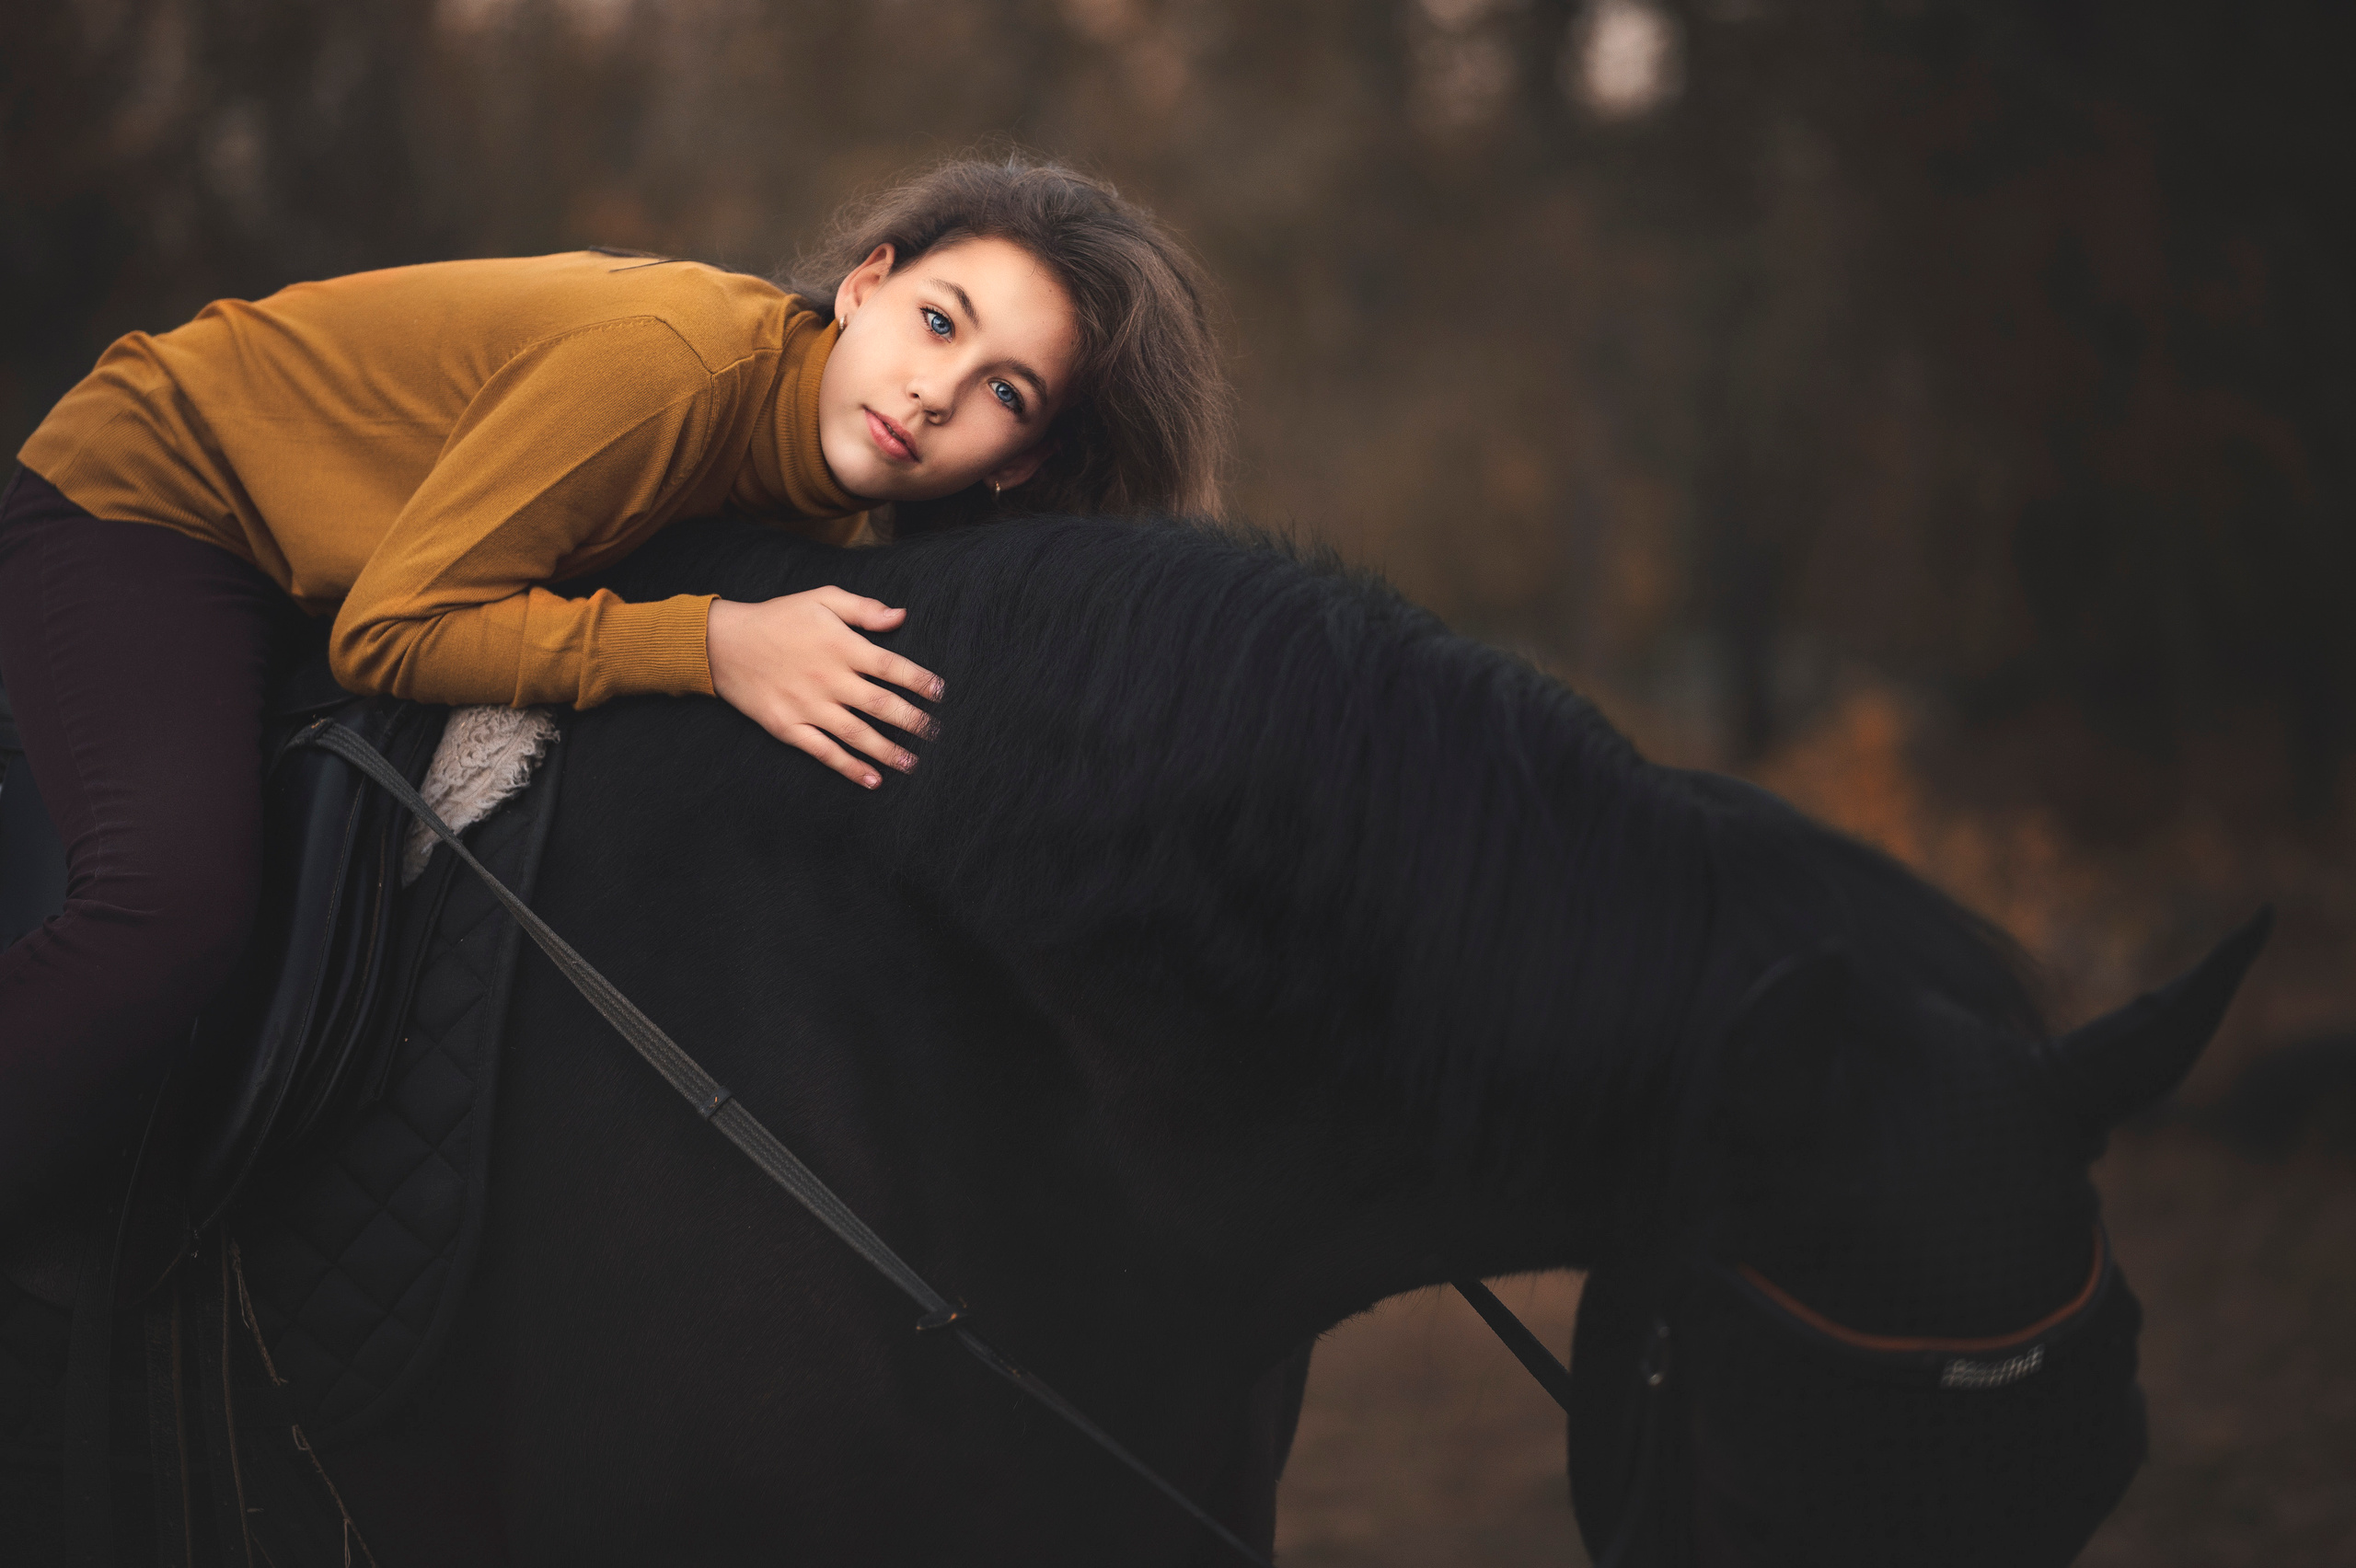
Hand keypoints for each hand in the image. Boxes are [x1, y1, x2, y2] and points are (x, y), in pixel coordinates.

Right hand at [706, 589, 943, 788]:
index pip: (891, 667)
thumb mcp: (821, 599)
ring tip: (913, 762)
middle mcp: (828, 679)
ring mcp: (808, 706)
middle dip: (912, 721)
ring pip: (857, 734)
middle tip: (935, 733)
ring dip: (888, 751)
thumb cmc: (778, 618)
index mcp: (841, 646)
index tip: (940, 693)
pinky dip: (849, 768)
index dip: (919, 681)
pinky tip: (872, 779)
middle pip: (881, 705)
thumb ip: (863, 609)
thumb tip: (901, 616)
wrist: (723, 644)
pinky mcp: (789, 727)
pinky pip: (824, 752)